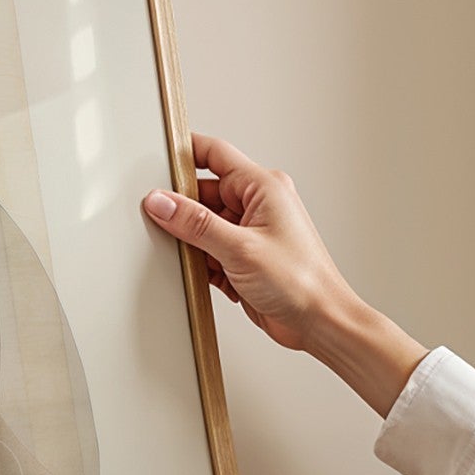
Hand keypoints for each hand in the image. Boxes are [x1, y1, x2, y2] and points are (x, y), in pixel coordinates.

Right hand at [142, 133, 426, 415]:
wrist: (318, 322)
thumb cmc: (301, 281)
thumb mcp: (239, 247)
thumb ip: (195, 223)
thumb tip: (161, 202)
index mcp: (263, 187)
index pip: (214, 154)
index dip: (184, 153)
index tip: (156, 161)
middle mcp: (257, 205)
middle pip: (203, 193)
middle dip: (183, 210)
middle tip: (164, 222)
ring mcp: (250, 231)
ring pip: (203, 225)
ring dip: (192, 242)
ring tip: (193, 257)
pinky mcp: (243, 257)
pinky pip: (209, 250)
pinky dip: (201, 262)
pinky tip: (204, 275)